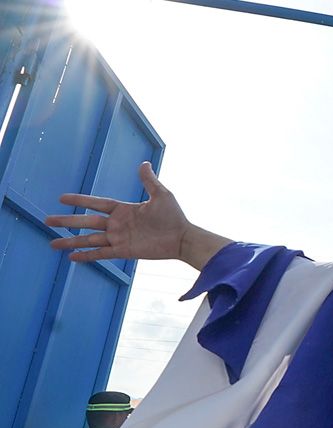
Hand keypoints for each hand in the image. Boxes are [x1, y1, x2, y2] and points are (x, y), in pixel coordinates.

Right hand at [45, 162, 227, 269]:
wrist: (183, 238)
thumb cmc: (174, 217)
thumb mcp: (161, 195)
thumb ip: (149, 181)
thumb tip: (144, 163)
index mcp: (124, 209)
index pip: (96, 203)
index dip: (80, 201)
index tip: (61, 198)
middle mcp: (118, 224)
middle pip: (87, 222)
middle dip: (67, 221)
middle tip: (47, 220)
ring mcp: (120, 238)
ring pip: (90, 239)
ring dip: (71, 241)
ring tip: (53, 242)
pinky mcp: (124, 251)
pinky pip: (102, 254)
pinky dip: (87, 256)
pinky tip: (72, 257)